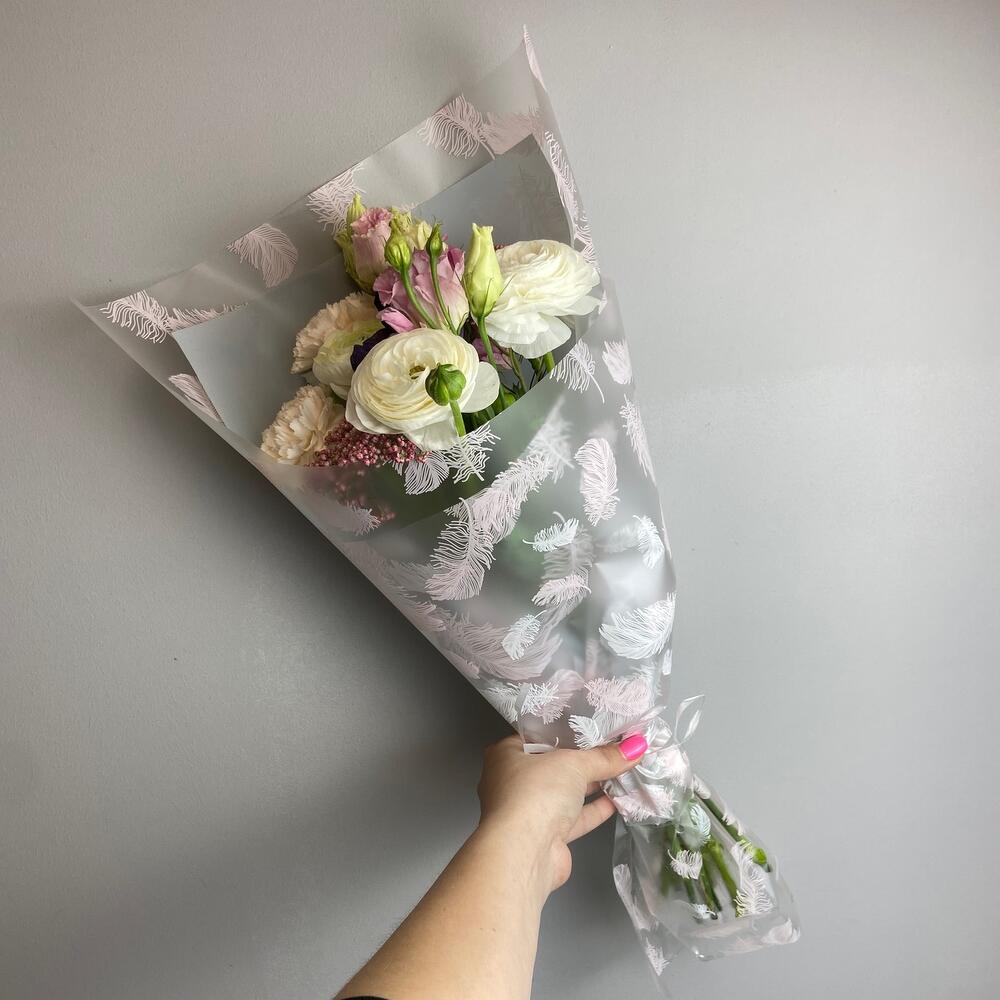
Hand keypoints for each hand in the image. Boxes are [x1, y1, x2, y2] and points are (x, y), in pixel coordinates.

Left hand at [475, 732, 647, 895]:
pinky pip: (575, 816)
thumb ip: (605, 757)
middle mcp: (514, 781)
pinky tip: (619, 798)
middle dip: (585, 759)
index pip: (540, 735)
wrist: (525, 853)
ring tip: (624, 769)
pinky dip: (595, 808)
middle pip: (555, 765)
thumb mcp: (573, 764)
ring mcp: (530, 810)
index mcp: (507, 754)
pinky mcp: (547, 835)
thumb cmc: (536, 792)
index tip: (597, 724)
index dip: (569, 730)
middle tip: (617, 745)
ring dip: (593, 784)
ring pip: (566, 792)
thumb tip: (636, 746)